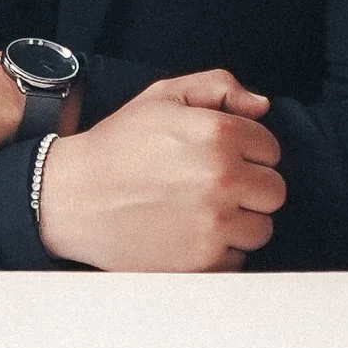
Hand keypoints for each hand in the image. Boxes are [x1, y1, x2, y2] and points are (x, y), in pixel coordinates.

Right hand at [37, 69, 283, 269]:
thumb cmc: (117, 146)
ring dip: (240, 221)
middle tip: (214, 185)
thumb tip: (261, 105)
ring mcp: (214, 223)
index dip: (247, 152)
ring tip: (202, 210)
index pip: (271, 149)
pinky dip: (219, 250)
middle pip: (274, 191)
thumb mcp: (162, 97)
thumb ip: (218, 87)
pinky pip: (238, 259)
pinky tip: (189, 233)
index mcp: (218, 133)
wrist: (73, 197)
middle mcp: (222, 178)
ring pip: (262, 228)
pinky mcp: (202, 261)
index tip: (221, 157)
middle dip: (250, 187)